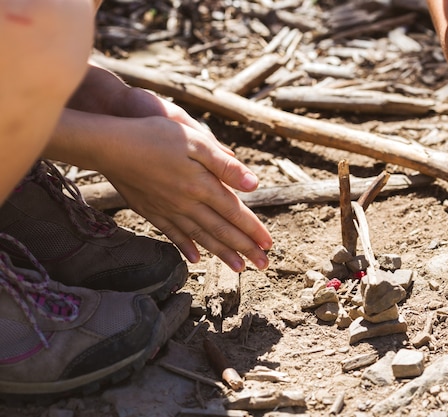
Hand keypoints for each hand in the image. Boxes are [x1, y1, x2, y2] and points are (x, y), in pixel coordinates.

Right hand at [98, 113, 272, 270]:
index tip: (270, 246)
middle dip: (245, 249)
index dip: (253, 230)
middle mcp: (188, 203)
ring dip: (222, 253)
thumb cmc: (155, 135)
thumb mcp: (196, 141)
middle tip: (263, 265)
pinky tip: (196, 259)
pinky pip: (173, 234)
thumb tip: (254, 185)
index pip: (235, 213)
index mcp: (203, 186)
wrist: (111, 144)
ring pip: (201, 237)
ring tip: (239, 268)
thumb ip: (225, 165)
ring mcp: (168, 209)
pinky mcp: (150, 210)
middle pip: (222, 231)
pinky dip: (187, 248)